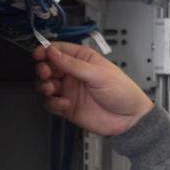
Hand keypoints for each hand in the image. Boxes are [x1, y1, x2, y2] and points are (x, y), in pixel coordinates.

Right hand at [32, 40, 154, 136]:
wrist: (130, 119)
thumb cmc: (123, 92)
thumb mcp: (98, 74)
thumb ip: (73, 64)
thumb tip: (53, 52)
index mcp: (83, 59)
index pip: (58, 50)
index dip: (46, 51)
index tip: (39, 54)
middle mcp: (74, 74)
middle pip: (48, 67)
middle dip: (43, 69)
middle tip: (46, 73)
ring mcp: (70, 90)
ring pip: (46, 85)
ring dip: (44, 86)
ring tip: (51, 88)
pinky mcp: (68, 107)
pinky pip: (51, 103)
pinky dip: (53, 103)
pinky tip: (64, 103)